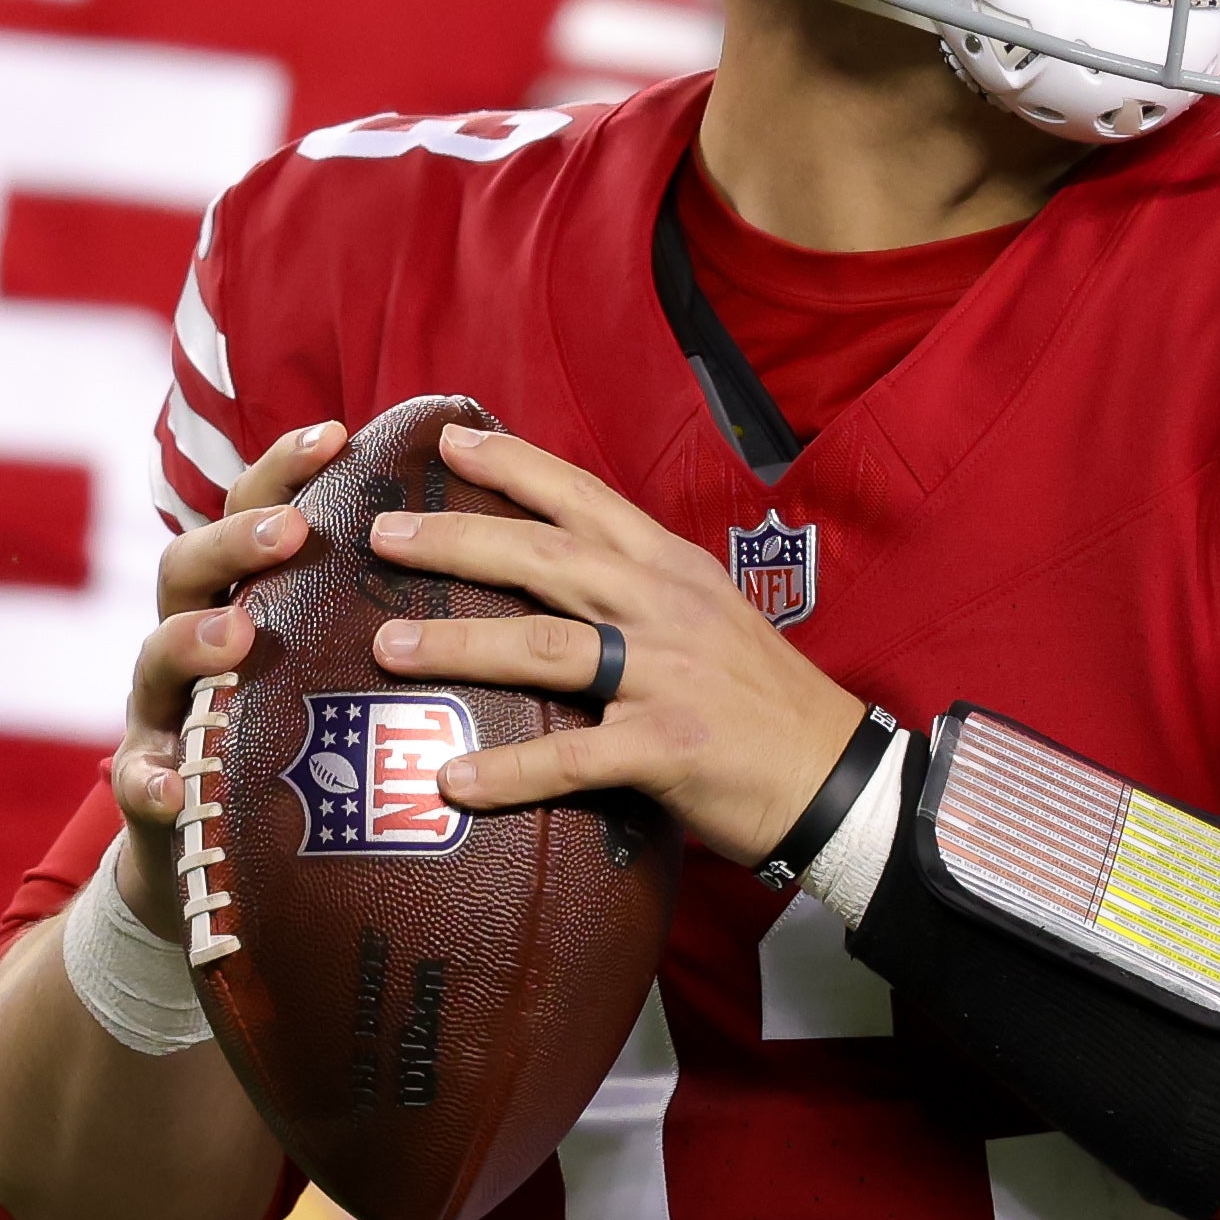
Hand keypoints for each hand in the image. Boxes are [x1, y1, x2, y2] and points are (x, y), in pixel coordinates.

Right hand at [105, 420, 343, 932]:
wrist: (225, 851)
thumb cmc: (299, 732)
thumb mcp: (331, 661)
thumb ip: (372, 607)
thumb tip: (483, 542)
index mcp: (242, 595)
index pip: (255, 514)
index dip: (285, 470)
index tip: (336, 434)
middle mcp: (190, 638)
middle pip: (188, 567)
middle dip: (234, 541)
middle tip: (290, 532)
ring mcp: (163, 710)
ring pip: (154, 659)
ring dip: (189, 641)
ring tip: (235, 636)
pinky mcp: (153, 786)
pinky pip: (142, 780)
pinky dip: (151, 779)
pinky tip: (171, 787)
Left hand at [358, 424, 868, 865]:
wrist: (835, 774)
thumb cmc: (761, 698)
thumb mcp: (707, 616)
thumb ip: (638, 590)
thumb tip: (558, 572)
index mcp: (671, 569)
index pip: (584, 498)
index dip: (515, 464)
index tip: (449, 439)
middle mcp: (664, 608)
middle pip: (547, 556)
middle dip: (459, 539)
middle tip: (385, 534)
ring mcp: (666, 675)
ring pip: (546, 645)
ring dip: (460, 643)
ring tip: (390, 647)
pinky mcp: (667, 747)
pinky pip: (571, 755)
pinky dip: (507, 771)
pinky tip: (452, 780)